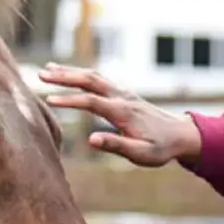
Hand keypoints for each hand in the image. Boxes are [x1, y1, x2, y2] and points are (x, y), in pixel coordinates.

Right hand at [38, 63, 202, 166]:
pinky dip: (82, 74)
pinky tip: (71, 74)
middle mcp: (122, 98)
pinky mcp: (124, 94)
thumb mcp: (142, 154)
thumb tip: (91, 139)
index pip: (91, 102)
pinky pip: (100, 79)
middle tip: (40, 74)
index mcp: (123, 112)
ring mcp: (123, 93)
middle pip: (89, 81)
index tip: (48, 99)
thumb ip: (116, 145)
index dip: (70, 100)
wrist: (182, 135)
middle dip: (64, 77)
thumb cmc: (161, 148)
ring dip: (70, 72)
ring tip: (48, 69)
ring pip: (94, 77)